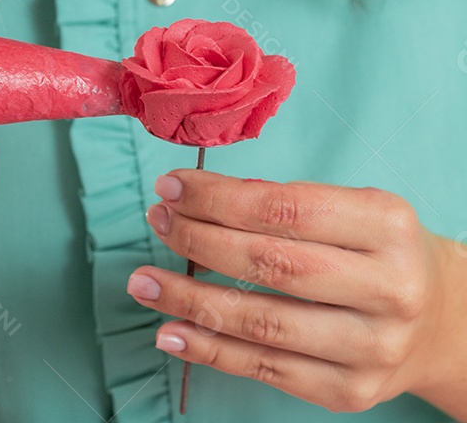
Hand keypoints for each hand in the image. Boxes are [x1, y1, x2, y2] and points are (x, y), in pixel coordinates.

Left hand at [127, 170, 457, 413]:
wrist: (442, 319)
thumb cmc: (381, 249)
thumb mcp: (355, 207)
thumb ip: (286, 203)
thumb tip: (199, 199)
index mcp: (386, 224)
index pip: (285, 209)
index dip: (218, 198)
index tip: (171, 186)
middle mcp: (386, 288)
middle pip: (271, 264)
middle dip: (199, 240)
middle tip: (157, 220)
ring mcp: (371, 348)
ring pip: (262, 322)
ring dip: (190, 300)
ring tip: (144, 281)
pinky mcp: (350, 392)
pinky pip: (267, 370)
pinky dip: (211, 351)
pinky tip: (171, 331)